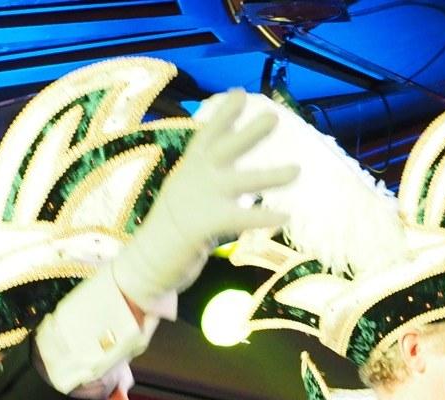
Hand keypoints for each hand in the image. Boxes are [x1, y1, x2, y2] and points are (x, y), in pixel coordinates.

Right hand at [112, 90, 299, 311]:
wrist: (147, 261)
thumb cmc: (170, 231)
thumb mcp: (184, 197)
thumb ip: (205, 183)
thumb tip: (229, 175)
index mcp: (189, 170)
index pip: (207, 136)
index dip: (223, 114)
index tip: (240, 94)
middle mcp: (195, 179)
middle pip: (225, 149)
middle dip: (249, 133)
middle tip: (274, 116)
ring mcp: (200, 200)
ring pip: (242, 183)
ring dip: (270, 176)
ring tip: (297, 170)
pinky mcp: (205, 225)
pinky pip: (241, 219)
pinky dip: (263, 217)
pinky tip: (285, 215)